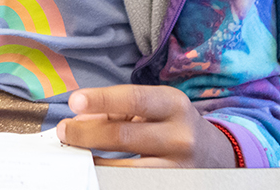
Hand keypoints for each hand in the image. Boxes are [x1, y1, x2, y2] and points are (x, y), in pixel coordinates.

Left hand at [55, 85, 234, 167]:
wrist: (215, 154)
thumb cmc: (172, 124)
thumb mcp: (154, 108)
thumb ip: (117, 111)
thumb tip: (80, 120)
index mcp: (174, 105)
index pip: (134, 99)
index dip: (102, 100)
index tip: (74, 101)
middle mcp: (179, 136)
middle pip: (123, 136)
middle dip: (86, 134)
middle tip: (64, 131)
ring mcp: (177, 167)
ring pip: (125, 169)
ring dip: (93, 162)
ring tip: (76, 154)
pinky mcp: (171, 186)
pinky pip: (132, 183)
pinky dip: (109, 177)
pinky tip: (96, 172)